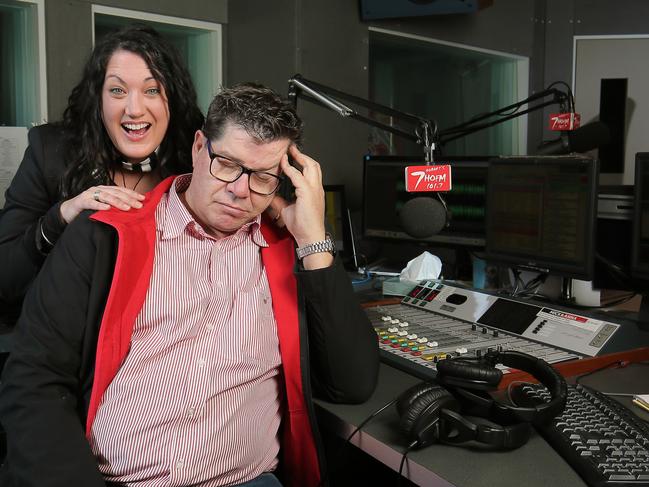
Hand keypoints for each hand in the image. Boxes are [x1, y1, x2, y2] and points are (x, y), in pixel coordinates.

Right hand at [59, 185, 144, 223]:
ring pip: (106, 196)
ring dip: (117, 202)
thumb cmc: (88, 210)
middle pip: (116, 193)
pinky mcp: (81, 201)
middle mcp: (99, 189)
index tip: (143, 199)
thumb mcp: (104, 207)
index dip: (132, 194)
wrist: (68, 212)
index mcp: (105, 190)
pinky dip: (99, 205)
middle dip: (129, 198)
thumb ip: (114, 206)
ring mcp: (89, 194)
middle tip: (139, 205)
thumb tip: (131, 209)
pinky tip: (107, 208)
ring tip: (127, 208)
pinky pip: (91, 203)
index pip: (121, 190)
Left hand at [271, 145, 331, 268]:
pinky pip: (298, 176)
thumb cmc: (303, 226)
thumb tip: (271, 195)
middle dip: (302, 155)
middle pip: (314, 165)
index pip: (311, 171)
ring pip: (311, 166)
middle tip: (291, 149)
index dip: (301, 162)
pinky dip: (290, 169)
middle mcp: (316, 189)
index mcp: (314, 192)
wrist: (310, 237)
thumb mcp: (287, 210)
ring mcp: (314, 190)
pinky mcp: (308, 193)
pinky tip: (283, 165)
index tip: (291, 157)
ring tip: (289, 152)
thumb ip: (280, 201)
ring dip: (299, 157)